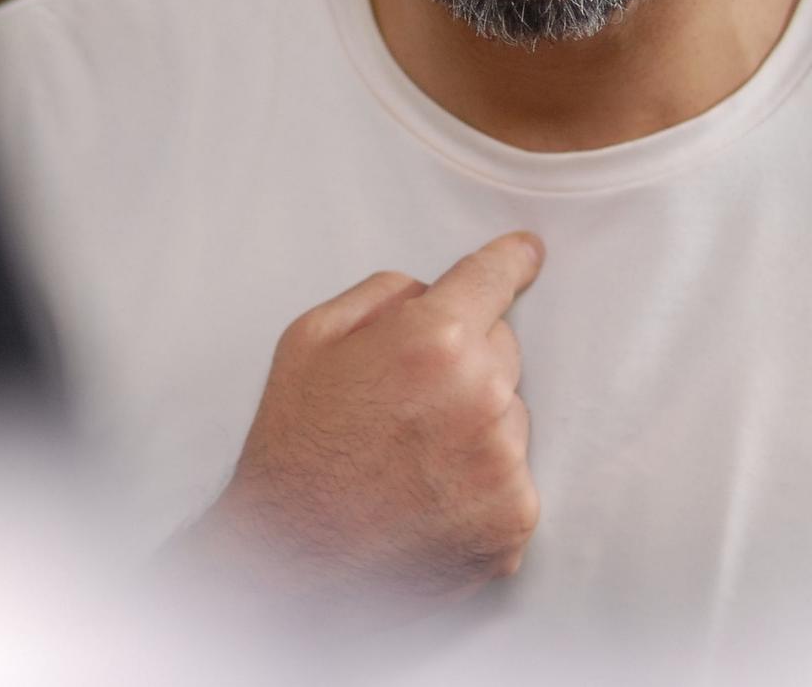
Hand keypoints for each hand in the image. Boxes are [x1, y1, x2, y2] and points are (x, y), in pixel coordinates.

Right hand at [182, 231, 544, 624]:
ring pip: (511, 413)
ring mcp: (501, 464)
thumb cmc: (294, 447)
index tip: (527, 253)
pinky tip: (430, 495)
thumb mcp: (311, 338)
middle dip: (465, 361)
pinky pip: (515, 474)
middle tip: (407, 401)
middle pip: (503, 349)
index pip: (494, 278)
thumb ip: (385, 294)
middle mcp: (479, 397)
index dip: (511, 261)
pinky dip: (482, 481)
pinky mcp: (512, 519)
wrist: (285, 557)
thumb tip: (434, 290)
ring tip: (412, 456)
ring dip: (478, 423)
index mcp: (433, 341)